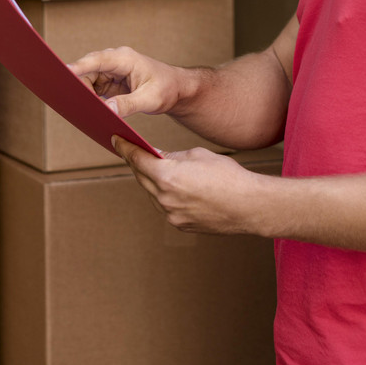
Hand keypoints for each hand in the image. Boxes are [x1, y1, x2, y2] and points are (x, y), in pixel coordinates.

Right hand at [67, 46, 186, 117]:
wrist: (177, 89)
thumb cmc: (167, 88)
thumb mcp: (150, 99)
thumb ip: (128, 104)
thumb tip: (107, 110)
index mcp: (125, 59)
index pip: (97, 60)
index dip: (79, 66)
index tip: (64, 73)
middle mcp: (115, 62)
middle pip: (88, 70)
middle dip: (77, 83)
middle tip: (69, 100)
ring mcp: (111, 71)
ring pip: (88, 80)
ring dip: (84, 93)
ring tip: (80, 108)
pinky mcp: (110, 82)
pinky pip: (93, 88)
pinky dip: (90, 98)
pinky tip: (88, 109)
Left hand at [112, 137, 267, 235]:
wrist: (249, 206)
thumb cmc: (228, 176)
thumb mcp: (197, 155)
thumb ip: (172, 156)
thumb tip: (159, 157)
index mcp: (167, 177)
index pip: (137, 159)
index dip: (124, 148)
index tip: (116, 140)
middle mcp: (164, 199)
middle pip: (141, 177)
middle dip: (136, 162)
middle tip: (130, 150)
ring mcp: (171, 215)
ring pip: (152, 193)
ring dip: (150, 180)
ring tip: (150, 168)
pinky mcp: (180, 224)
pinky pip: (165, 206)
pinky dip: (164, 195)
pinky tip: (170, 186)